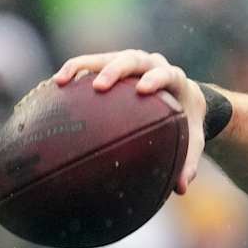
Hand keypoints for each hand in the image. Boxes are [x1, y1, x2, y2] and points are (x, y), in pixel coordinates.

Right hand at [53, 50, 205, 193]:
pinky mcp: (112, 63)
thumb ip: (189, 163)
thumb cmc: (187, 121)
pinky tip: (56, 85)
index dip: (154, 79)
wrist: (186, 98)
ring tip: (62, 81)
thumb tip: (180, 189)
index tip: (143, 89)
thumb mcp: (192, 141)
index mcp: (173, 78)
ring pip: (106, 57)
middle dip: (115, 70)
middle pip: (132, 59)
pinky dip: (74, 71)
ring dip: (83, 66)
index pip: (164, 74)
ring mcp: (130, 61)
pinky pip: (90, 64)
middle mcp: (151, 64)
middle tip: (99, 86)